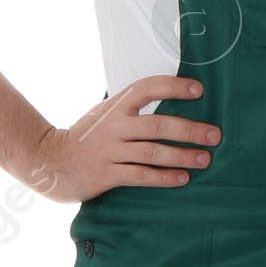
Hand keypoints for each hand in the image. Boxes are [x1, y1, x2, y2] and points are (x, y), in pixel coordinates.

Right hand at [24, 76, 220, 201]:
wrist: (51, 162)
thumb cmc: (88, 136)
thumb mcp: (105, 114)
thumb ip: (132, 109)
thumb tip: (172, 100)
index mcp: (115, 107)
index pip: (147, 88)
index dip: (173, 87)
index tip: (198, 90)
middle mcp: (113, 126)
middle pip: (157, 125)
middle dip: (189, 130)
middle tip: (214, 135)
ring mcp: (110, 151)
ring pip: (153, 152)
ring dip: (182, 156)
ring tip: (205, 159)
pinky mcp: (107, 175)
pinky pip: (141, 176)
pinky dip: (164, 177)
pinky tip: (182, 178)